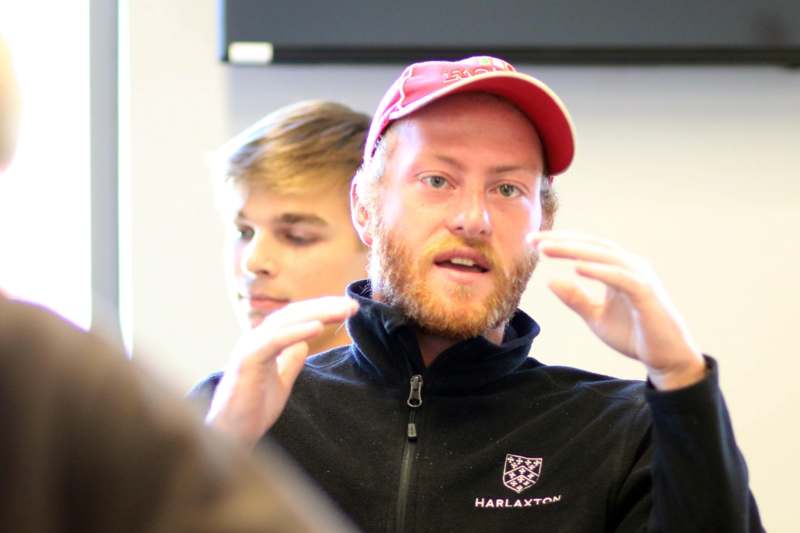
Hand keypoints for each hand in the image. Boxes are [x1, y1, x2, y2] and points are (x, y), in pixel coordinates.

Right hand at [206, 296, 358, 447]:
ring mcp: (250, 347)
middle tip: (353, 305)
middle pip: (294, 313)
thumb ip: (290, 361)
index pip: (296, 317)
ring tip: (342, 310)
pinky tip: (317, 327)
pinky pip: (274, 341)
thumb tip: (304, 344)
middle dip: (325, 307)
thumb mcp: (280, 382)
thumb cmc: (251, 409)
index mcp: (265, 342)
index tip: (348, 309)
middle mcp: (257, 339)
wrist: (230, 435)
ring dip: (317, 313)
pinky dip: (296, 332)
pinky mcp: (247, 361)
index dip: (322, 310)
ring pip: (287, 321)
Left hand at [527, 231, 705, 390]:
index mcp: (617, 268)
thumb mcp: (595, 316)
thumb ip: (575, 298)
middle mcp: (630, 266)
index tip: (531, 241)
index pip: (585, 247)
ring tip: (547, 249)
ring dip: (574, 251)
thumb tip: (549, 279)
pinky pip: (621, 278)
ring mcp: (640, 277)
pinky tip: (577, 269)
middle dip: (561, 241)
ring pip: (604, 256)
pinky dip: (599, 271)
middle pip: (592, 246)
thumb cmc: (633, 334)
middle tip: (532, 239)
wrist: (666, 358)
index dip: (559, 242)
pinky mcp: (647, 294)